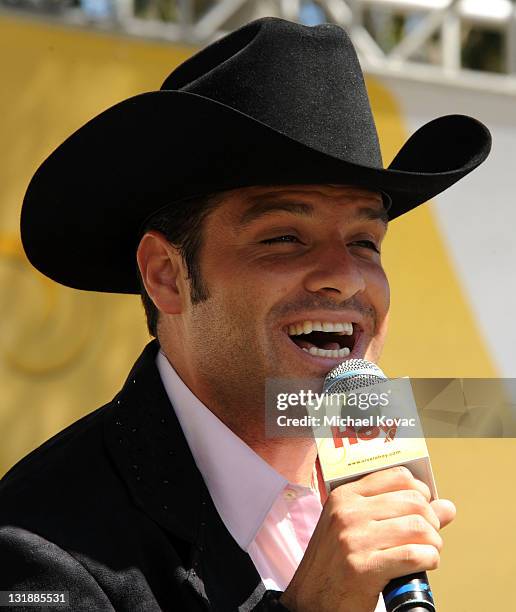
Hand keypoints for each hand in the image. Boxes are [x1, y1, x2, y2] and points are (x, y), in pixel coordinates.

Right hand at [279, 466, 455, 611]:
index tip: (422, 510)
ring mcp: (355, 539)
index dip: (420, 492)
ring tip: (426, 551)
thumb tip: (447, 507)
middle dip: (431, 521)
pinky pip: (414, 555)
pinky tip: (423, 564)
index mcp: (345, 496)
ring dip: (433, 543)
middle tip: (427, 537)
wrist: (312, 599)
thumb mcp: (357, 528)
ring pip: (418, 527)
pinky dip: (429, 560)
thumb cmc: (337, 562)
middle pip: (413, 501)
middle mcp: (348, 512)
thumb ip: (399, 513)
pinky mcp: (364, 568)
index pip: (398, 476)